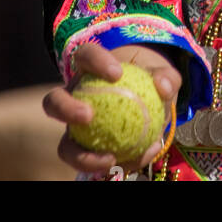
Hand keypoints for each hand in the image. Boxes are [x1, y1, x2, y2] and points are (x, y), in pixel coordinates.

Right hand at [42, 42, 181, 176]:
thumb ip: (167, 77)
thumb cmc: (151, 82)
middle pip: (53, 101)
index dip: (95, 61)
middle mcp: (74, 99)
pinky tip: (140, 159)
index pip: (85, 56)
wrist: (151, 103)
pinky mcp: (86, 153)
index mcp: (89, 69)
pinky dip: (116, 165)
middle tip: (88, 115)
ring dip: (80, 155)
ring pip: (65, 145)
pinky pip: (92, 163)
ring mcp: (76, 130)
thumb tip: (163, 87)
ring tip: (109, 157)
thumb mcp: (163, 75)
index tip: (116, 74)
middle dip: (65, 108)